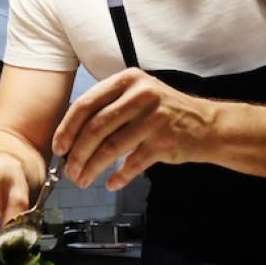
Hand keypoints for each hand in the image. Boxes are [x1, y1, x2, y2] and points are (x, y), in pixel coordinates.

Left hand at [54, 67, 211, 190]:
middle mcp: (141, 95)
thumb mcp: (138, 95)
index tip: (59, 147)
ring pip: (111, 148)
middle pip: (96, 128)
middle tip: (69, 171)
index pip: (86, 104)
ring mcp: (154, 119)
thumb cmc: (164, 112)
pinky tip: (111, 183)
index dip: (67, 128)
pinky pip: (132, 164)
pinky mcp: (164, 142)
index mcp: (128, 80)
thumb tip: (71, 135)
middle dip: (77, 154)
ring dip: (92, 168)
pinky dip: (118, 177)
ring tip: (83, 179)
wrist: (207, 125)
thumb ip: (109, 107)